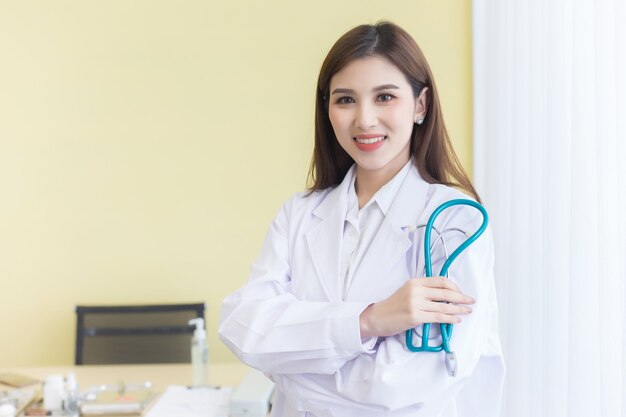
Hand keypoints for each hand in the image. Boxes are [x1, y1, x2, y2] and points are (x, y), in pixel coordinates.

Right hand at [359, 277, 474, 337]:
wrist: (377, 317)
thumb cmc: (393, 306)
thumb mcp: (407, 291)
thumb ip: (423, 290)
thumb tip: (444, 295)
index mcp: (415, 282)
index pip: (441, 281)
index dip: (455, 287)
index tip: (461, 292)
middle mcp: (416, 290)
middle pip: (446, 293)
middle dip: (462, 297)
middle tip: (471, 301)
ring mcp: (415, 304)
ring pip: (444, 306)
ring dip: (459, 309)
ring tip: (468, 311)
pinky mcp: (415, 317)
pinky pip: (438, 317)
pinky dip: (450, 319)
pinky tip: (457, 320)